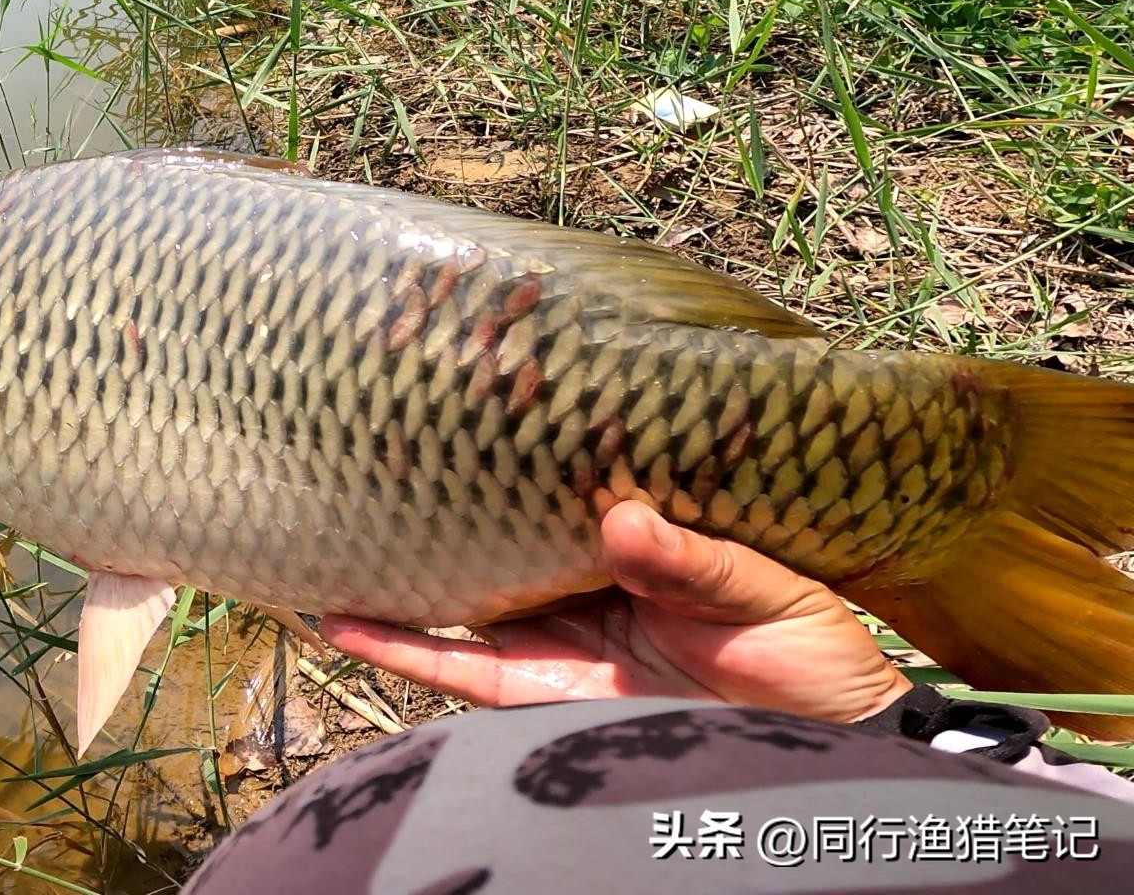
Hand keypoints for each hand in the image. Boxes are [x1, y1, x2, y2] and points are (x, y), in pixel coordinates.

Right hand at [319, 501, 910, 724]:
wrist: (836, 740)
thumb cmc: (813, 645)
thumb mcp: (767, 583)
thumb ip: (691, 558)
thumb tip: (620, 519)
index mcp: (629, 539)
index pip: (548, 493)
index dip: (498, 459)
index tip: (444, 413)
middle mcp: (579, 584)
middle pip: (486, 545)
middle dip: (423, 514)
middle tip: (350, 465)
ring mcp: (559, 640)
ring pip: (455, 606)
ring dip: (389, 581)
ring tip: (317, 545)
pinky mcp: (549, 696)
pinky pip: (465, 672)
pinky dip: (405, 650)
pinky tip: (347, 622)